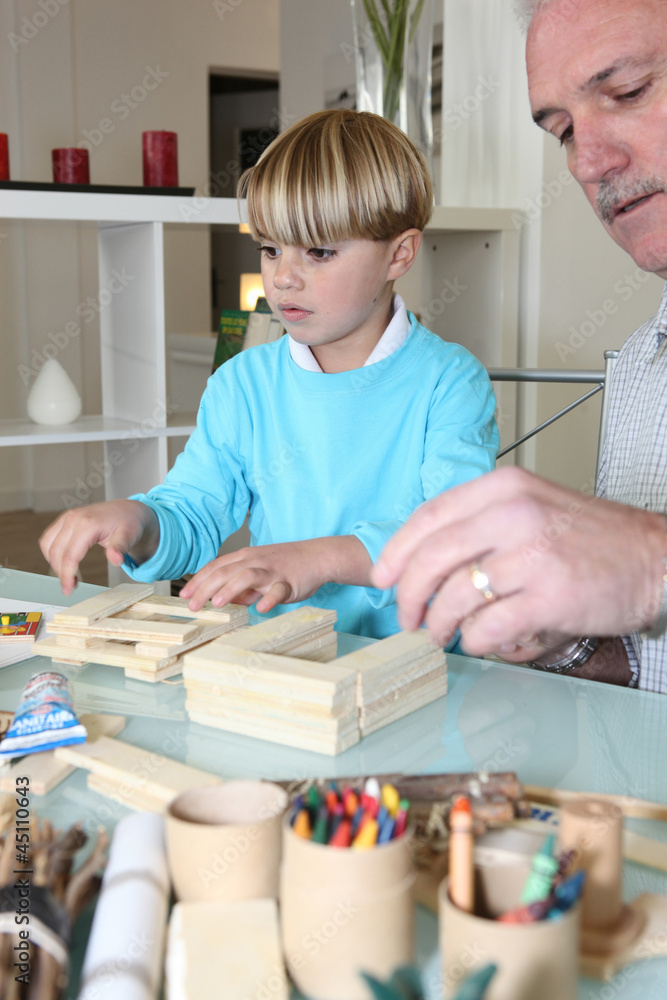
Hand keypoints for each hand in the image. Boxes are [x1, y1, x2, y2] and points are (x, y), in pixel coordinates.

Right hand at [39, 500, 159, 595]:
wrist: (127, 510)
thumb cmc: (128, 522)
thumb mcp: (129, 536)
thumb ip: (120, 548)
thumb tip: (116, 560)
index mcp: (87, 523)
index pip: (70, 555)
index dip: (66, 575)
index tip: (68, 590)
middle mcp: (73, 518)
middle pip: (56, 552)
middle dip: (61, 573)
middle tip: (70, 587)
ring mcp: (66, 517)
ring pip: (48, 545)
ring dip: (54, 563)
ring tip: (69, 576)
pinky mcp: (64, 519)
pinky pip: (49, 538)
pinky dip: (52, 553)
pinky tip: (63, 563)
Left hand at [180, 536, 371, 612]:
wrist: (318, 556)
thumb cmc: (287, 564)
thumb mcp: (259, 571)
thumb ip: (241, 586)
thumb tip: (224, 599)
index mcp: (246, 557)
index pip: (216, 567)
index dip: (198, 580)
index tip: (184, 595)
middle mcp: (255, 561)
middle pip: (225, 571)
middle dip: (205, 588)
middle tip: (192, 605)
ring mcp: (272, 571)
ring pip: (246, 576)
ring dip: (230, 589)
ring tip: (217, 603)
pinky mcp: (289, 581)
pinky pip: (278, 590)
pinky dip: (269, 599)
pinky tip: (260, 609)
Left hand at [371, 467, 666, 657]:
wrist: (655, 558)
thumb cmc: (591, 538)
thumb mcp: (532, 506)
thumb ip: (481, 524)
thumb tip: (423, 560)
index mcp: (504, 488)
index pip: (429, 516)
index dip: (396, 552)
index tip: (382, 577)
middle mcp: (514, 514)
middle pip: (432, 558)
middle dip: (409, 595)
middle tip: (407, 617)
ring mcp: (532, 555)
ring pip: (455, 596)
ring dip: (439, 624)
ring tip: (442, 635)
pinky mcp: (549, 596)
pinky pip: (488, 626)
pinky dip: (475, 641)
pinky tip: (480, 641)